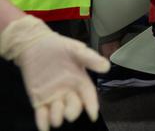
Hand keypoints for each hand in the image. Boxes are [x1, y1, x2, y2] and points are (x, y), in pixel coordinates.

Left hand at [0, 15, 109, 130]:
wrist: (34, 45)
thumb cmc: (58, 46)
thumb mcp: (76, 50)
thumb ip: (90, 58)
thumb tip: (107, 67)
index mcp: (80, 81)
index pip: (89, 96)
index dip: (92, 106)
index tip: (92, 114)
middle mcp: (68, 91)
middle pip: (74, 107)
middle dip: (73, 112)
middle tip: (68, 113)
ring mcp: (53, 97)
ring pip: (58, 114)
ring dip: (57, 117)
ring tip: (54, 110)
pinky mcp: (38, 100)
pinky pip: (41, 115)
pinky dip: (43, 122)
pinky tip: (44, 126)